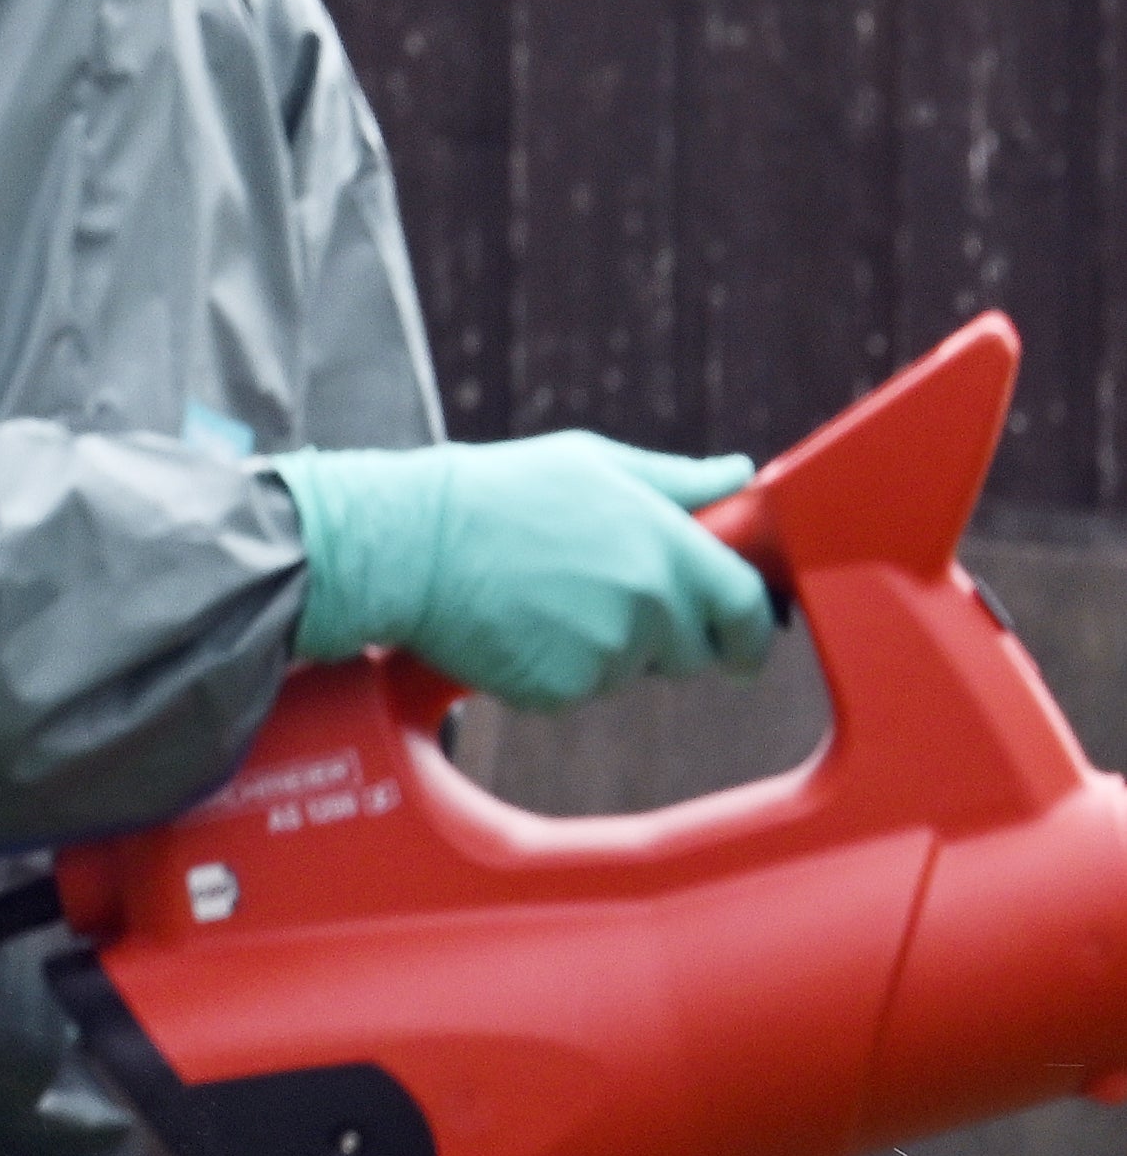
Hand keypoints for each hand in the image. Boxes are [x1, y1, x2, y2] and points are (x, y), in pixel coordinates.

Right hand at [269, 433, 776, 706]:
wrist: (404, 544)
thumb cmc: (495, 491)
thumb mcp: (589, 463)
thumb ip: (676, 479)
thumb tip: (740, 474)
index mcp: (668, 547)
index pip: (747, 608)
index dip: (752, 632)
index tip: (745, 645)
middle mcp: (648, 605)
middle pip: (694, 652)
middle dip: (666, 638)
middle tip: (602, 601)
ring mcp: (606, 654)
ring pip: (631, 672)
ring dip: (603, 650)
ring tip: (542, 600)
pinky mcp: (560, 690)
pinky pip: (578, 692)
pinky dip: (553, 670)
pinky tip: (516, 627)